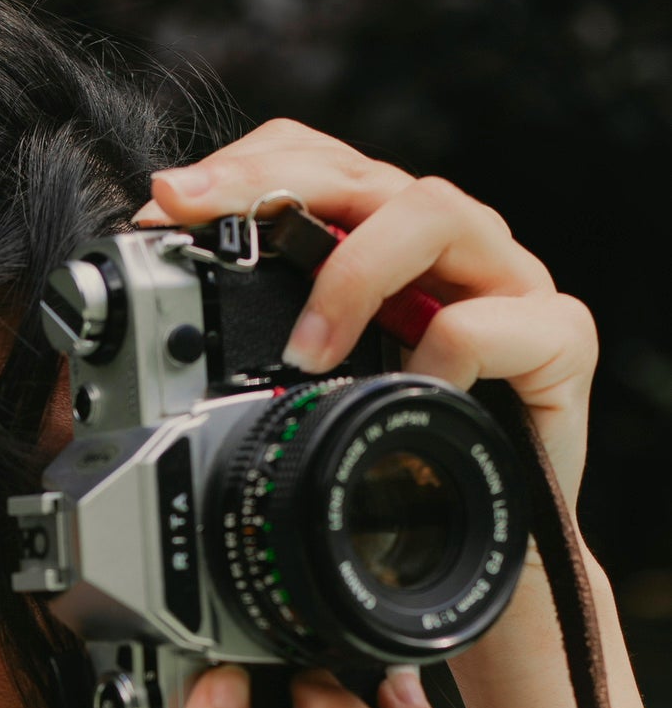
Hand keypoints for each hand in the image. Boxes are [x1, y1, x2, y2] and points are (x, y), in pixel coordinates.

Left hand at [132, 119, 598, 528]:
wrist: (490, 545)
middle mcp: (446, 245)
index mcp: (383, 243)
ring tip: (303, 349)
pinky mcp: (560, 337)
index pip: (314, 162)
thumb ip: (256, 349)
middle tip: (196, 217)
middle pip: (361, 171)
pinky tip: (410, 389)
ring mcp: (507, 282)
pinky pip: (498, 318)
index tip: (165, 206)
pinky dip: (446, 349)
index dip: (240, 170)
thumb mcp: (312, 399)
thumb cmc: (396, 461)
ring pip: (432, 212)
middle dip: (270, 184)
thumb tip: (148, 330)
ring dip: (351, 271)